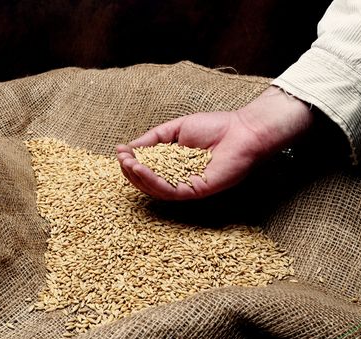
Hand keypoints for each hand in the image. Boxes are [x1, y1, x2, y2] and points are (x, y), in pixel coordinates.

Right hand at [116, 86, 313, 199]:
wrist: (241, 130)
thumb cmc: (214, 126)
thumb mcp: (176, 129)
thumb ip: (153, 139)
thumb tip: (128, 147)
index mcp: (174, 164)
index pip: (147, 168)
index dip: (131, 162)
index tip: (119, 151)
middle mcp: (179, 177)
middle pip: (148, 182)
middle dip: (132, 171)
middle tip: (122, 159)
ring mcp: (187, 185)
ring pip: (156, 190)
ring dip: (139, 177)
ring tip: (128, 164)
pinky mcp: (196, 191)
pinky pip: (170, 191)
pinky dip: (154, 181)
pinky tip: (142, 169)